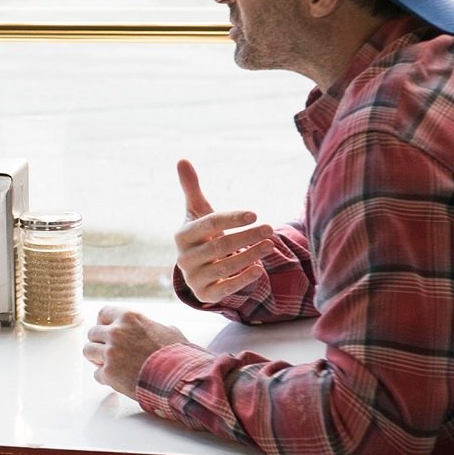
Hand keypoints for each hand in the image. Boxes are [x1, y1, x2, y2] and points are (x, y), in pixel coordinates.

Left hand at [83, 306, 185, 395]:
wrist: (179, 378)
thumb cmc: (178, 355)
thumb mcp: (169, 331)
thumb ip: (154, 327)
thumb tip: (157, 330)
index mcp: (129, 317)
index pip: (103, 313)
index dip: (104, 323)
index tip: (108, 331)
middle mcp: (116, 332)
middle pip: (93, 333)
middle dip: (100, 343)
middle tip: (110, 352)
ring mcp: (110, 353)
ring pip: (88, 351)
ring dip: (97, 358)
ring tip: (110, 365)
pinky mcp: (108, 373)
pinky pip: (96, 374)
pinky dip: (105, 378)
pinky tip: (118, 380)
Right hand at [174, 158, 278, 301]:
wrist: (196, 268)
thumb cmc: (201, 235)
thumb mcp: (196, 212)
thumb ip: (191, 188)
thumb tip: (182, 159)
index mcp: (183, 235)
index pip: (210, 223)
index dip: (232, 218)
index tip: (255, 214)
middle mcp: (185, 258)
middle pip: (221, 245)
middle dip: (248, 236)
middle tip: (271, 229)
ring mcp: (194, 277)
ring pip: (225, 267)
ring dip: (249, 256)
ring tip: (270, 245)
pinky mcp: (204, 295)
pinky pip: (225, 288)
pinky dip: (242, 279)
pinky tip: (260, 270)